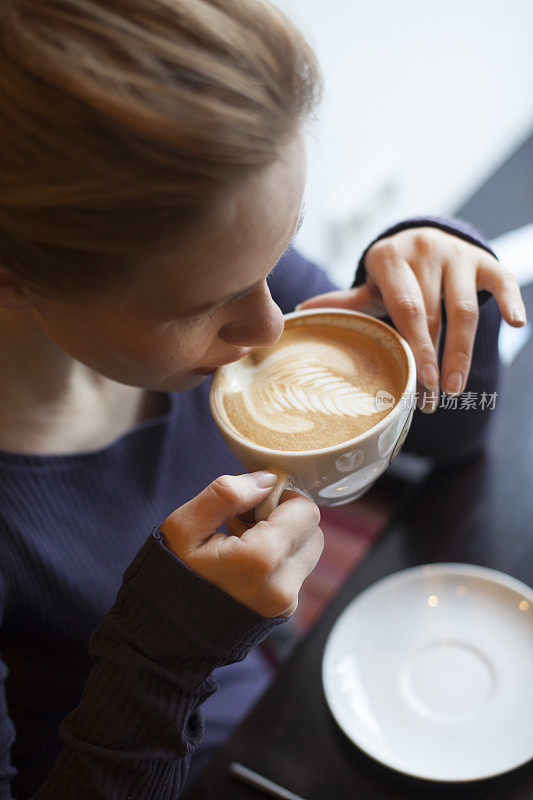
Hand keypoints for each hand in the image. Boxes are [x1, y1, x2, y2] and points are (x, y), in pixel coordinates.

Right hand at [160, 472, 322, 617]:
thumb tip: (267, 480)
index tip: (250, 507)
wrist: (168, 631)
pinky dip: (277, 560)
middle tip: (243, 525)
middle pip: (312, 529)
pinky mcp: (285, 610)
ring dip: (281, 539)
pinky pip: (296, 570)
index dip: (279, 499)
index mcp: (260, 560)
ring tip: (242, 544)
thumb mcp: (184, 527)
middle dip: (283, 518)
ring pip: (306, 549)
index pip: (305, 511)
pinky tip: (245, 565)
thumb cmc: (172, 576)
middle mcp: (282, 585)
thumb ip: (227, 495)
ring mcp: (285, 602)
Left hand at [297, 227, 526, 411]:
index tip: (420, 384)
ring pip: (465, 308)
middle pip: (435, 315)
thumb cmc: (392, 275)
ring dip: (463, 352)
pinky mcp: (483, 259)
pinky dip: (509, 302)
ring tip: (456, 388)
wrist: (422, 237)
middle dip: (436, 361)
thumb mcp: (370, 286)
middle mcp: (424, 250)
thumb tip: (302, 312)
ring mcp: (456, 253)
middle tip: (433, 400)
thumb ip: (347, 301)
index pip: (407, 310)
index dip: (416, 348)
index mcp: (388, 258)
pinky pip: (501, 281)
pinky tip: (516, 325)